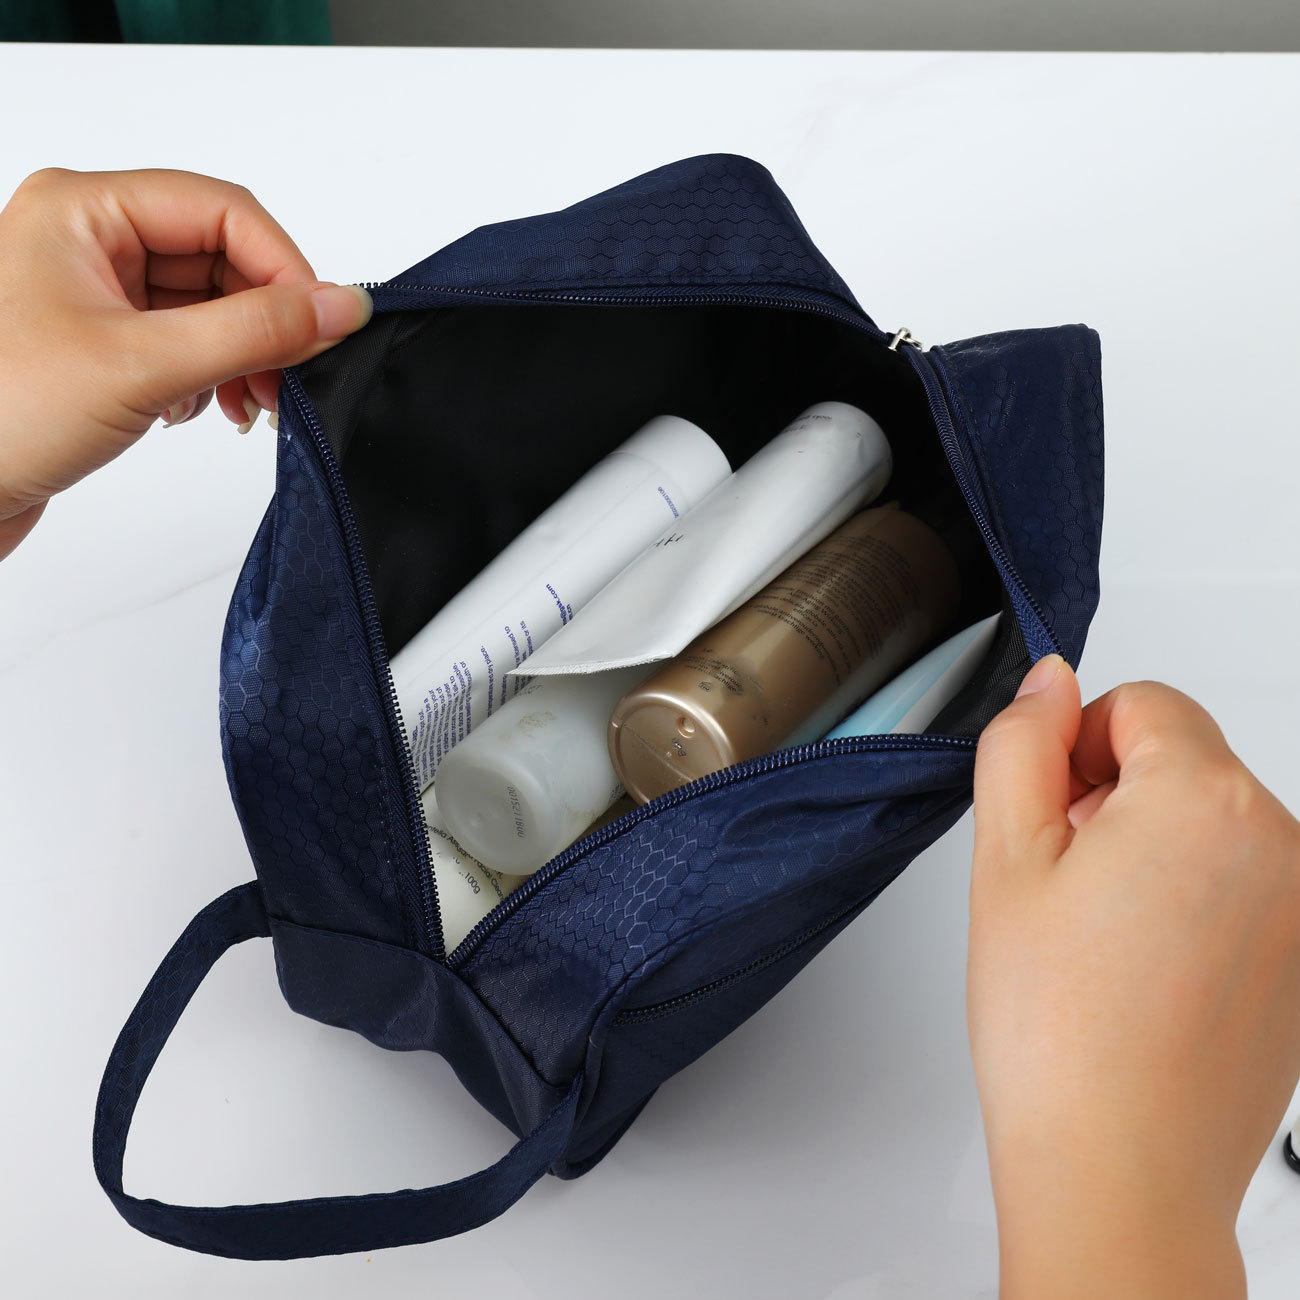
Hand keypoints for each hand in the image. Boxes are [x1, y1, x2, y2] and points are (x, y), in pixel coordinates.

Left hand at [0, 167, 372, 559]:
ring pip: (210, 302)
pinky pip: (189, 338)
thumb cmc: (2, 415)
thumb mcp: (146, 366)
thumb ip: (254, 331)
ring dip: (244, 353)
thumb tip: (338, 306)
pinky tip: (208, 408)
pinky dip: (215, 373)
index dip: (282, 266)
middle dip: (265, 321)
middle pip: (221, 256)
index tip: (322, 324)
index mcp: (82, 209)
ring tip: (251, 403)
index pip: (221, 210)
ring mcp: (97, 291)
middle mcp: (89, 239)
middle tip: (289, 377)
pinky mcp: (106, 342)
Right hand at [969, 655, 1299, 1299]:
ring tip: (1100, 941)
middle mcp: (1282, 843)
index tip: (1049, 817)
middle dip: (1113, 799)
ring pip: (1210, 826)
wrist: (1122, 1171)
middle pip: (1182, 762)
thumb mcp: (1004, 859)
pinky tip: (1143, 974)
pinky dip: (1193, 906)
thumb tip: (1049, 682)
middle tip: (1062, 888)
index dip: (1073, 749)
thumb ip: (1020, 742)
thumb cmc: (1062, 1034)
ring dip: (1151, 852)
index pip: (1141, 703)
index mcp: (1206, 800)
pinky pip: (1243, 890)